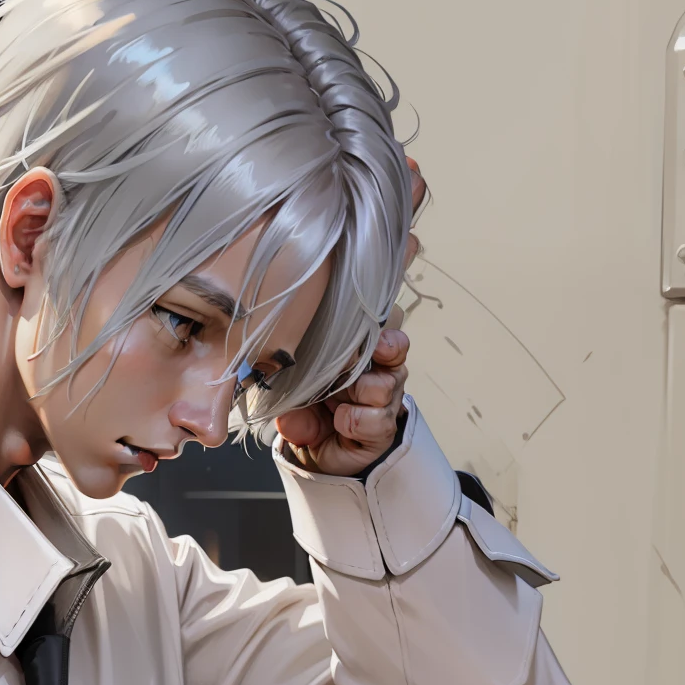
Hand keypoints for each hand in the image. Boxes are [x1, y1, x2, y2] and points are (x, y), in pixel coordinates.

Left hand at [274, 157, 426, 478]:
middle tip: (382, 341)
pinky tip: (343, 418)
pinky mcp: (383, 419)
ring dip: (372, 380)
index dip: (394, 255)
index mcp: (350, 325)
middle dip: (389, 334)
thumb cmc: (304, 391)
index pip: (374, 285)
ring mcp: (381, 382)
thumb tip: (285, 325)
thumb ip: (277, 342)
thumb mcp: (282, 357)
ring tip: (353, 388)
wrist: (321, 448)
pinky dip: (359, 416)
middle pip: (392, 328)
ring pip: (391, 371)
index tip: (406, 235)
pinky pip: (380, 413)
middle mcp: (371, 349)